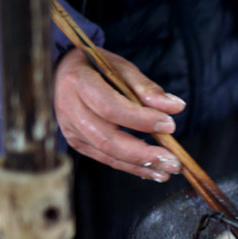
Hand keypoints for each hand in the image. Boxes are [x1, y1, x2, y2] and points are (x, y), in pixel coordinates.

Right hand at [53, 47, 186, 181]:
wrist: (62, 73)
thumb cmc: (96, 68)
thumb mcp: (120, 68)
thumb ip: (146, 88)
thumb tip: (176, 107)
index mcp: (79, 83)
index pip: (110, 107)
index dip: (140, 119)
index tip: (169, 125)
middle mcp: (70, 109)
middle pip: (107, 139)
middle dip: (143, 153)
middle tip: (173, 162)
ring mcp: (71, 129)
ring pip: (107, 154)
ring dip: (141, 166)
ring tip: (168, 170)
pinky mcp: (77, 142)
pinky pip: (107, 159)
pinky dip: (132, 167)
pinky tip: (154, 171)